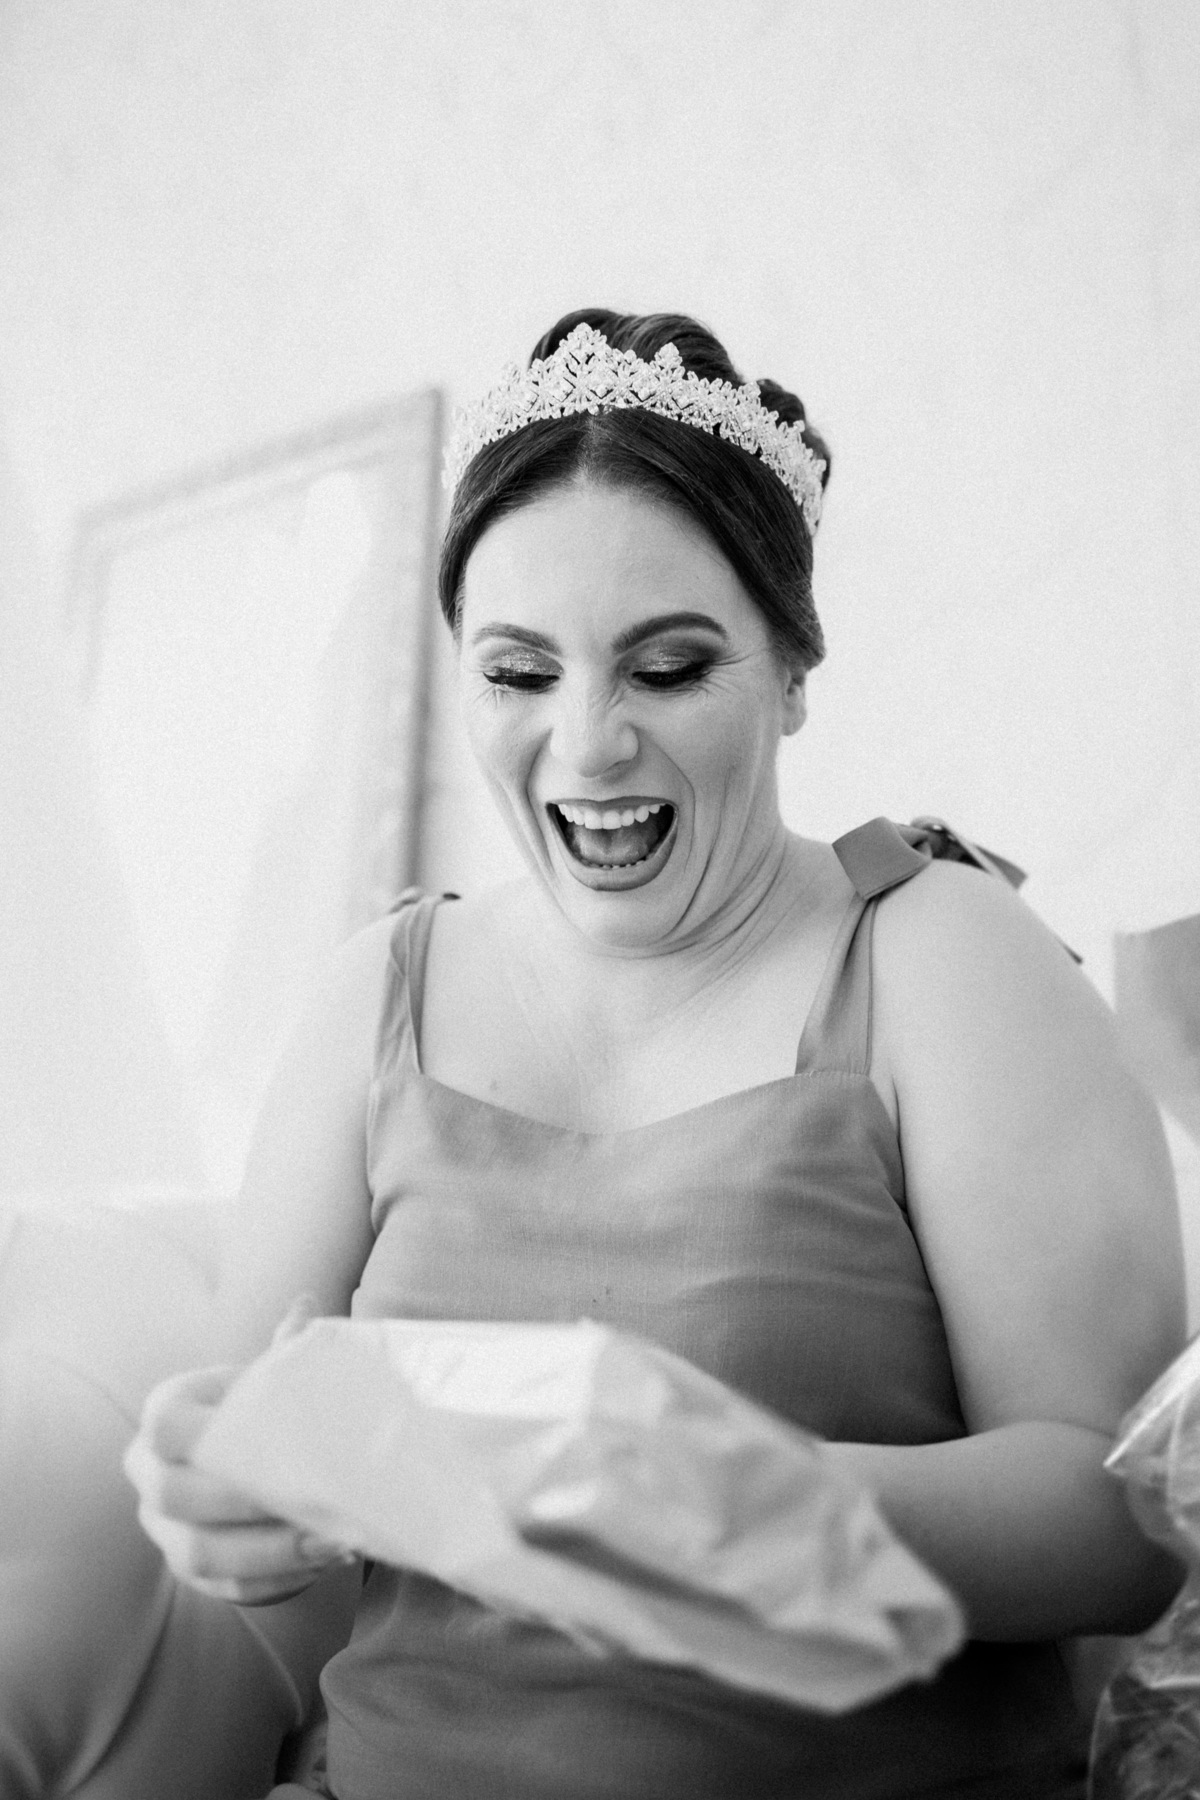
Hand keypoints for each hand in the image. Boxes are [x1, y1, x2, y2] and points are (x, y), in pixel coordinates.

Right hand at [123, 1360, 354, 1606]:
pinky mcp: (190, 1577)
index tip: (276, 1440)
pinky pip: (227, 1591)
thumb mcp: (270, 1379)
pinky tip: (323, 1562)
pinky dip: (279, 1581)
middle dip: (251, 1504)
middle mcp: (148, 1473)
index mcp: (164, 1414)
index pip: (167, 1427)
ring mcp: (163, 1530)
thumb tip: (307, 1304)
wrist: (250, 1463)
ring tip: (332, 1539)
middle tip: (317, 1501)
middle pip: (178, 1497)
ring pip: (198, 1555)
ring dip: (271, 1553)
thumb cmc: (264, 1410)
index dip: (213, 1437)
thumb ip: (285, 1349)